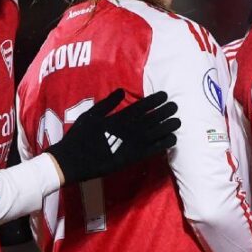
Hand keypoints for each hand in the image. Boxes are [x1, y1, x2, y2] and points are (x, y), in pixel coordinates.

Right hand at [46, 89, 179, 183]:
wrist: (73, 161)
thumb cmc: (79, 136)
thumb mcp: (90, 115)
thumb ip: (107, 103)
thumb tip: (122, 90)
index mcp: (118, 118)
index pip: (141, 106)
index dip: (154, 100)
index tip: (165, 94)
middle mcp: (127, 130)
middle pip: (152, 118)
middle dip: (165, 111)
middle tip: (176, 105)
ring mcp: (131, 144)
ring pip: (155, 133)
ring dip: (167, 126)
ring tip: (178, 120)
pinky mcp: (132, 158)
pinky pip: (152, 150)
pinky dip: (163, 144)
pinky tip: (172, 139)